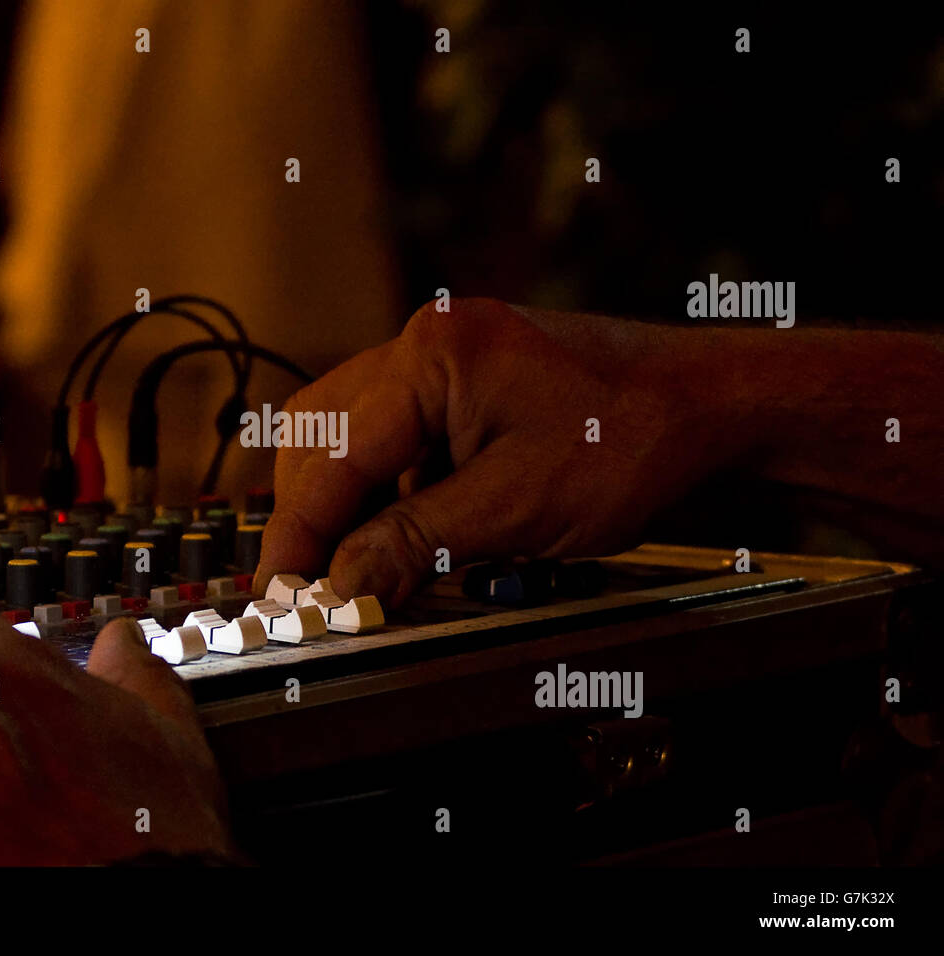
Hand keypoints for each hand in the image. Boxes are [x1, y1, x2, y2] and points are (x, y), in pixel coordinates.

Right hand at [255, 298, 749, 606]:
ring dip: (341, 498)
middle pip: (322, 433)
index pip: (334, 455)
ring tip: (350, 559)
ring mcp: (444, 356)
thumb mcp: (513, 508)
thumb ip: (413, 543)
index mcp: (431, 354)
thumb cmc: (628, 440)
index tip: (279, 590)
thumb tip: (340, 586)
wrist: (707, 404)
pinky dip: (383, 485)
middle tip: (305, 582)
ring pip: (348, 430)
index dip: (299, 532)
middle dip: (308, 511)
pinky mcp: (464, 381)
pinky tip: (402, 526)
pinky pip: (392, 432)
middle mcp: (425, 341)